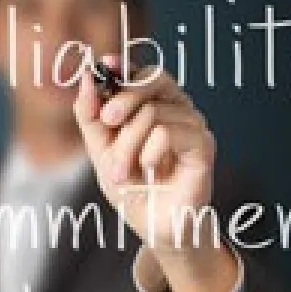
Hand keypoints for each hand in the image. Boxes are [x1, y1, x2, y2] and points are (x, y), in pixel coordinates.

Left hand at [73, 56, 237, 291]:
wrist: (152, 227)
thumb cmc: (131, 186)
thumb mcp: (99, 149)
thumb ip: (90, 115)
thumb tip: (87, 78)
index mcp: (154, 104)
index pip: (141, 72)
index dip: (123, 66)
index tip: (105, 64)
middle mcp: (178, 108)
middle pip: (152, 79)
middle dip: (122, 98)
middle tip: (107, 120)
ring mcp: (193, 125)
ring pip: (152, 112)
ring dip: (127, 146)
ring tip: (122, 173)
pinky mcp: (204, 145)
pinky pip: (168, 132)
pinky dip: (149, 152)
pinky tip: (150, 170)